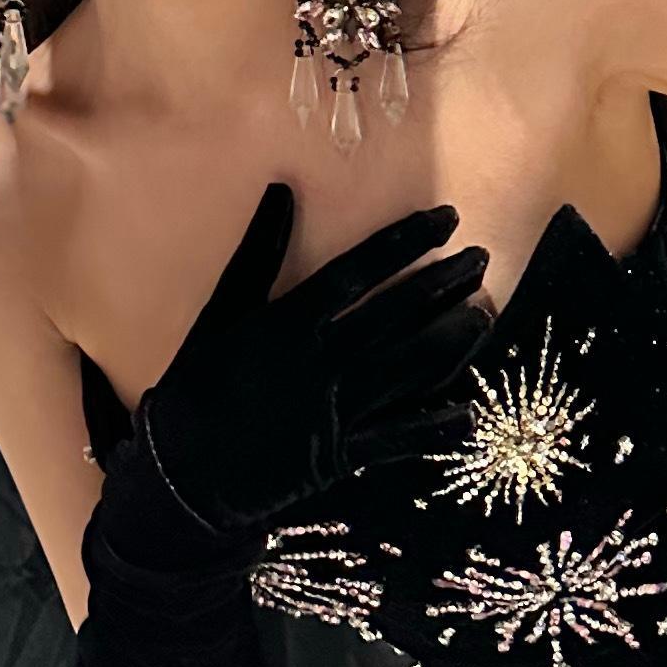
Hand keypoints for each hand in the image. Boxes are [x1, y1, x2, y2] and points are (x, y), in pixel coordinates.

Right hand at [127, 182, 491, 544]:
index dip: (406, 242)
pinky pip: (399, 438)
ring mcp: (337, 408)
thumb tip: (282, 191)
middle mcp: (323, 361)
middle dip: (444, 283)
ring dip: (451, 340)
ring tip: (484, 316)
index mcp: (291, 322)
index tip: (446, 220)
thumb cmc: (194, 386)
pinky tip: (470, 412)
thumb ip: (256, 253)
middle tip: (482, 260)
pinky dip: (436, 426)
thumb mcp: (220, 313)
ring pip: (409, 368)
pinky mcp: (343, 453)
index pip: (361, 270)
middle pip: (398, 313)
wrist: (182, 476)